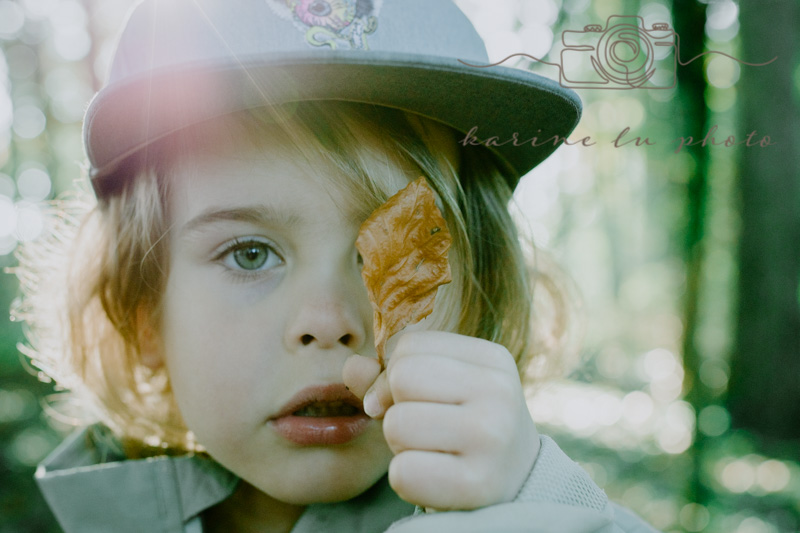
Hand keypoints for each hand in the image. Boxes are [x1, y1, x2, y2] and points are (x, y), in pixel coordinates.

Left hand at [343, 331, 539, 510]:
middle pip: (402, 378)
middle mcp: (499, 392)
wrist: (514, 484)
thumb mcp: (439, 389)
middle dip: (397, 407)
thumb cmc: (463, 428)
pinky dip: (405, 479)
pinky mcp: (478, 484)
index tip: (416, 399)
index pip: (409, 346)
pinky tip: (434, 479)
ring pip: (397, 423)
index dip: (394, 374)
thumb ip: (390, 375)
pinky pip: (403, 472)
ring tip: (430, 452)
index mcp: (493, 358)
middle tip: (424, 429)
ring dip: (399, 444)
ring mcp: (493, 438)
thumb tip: (351, 366)